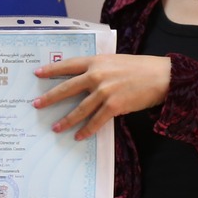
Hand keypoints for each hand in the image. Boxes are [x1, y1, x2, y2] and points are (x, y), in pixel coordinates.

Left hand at [34, 54, 171, 139]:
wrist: (161, 76)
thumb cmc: (140, 68)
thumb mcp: (116, 61)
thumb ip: (100, 68)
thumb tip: (85, 79)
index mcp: (97, 61)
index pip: (68, 65)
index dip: (51, 69)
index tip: (37, 73)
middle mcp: (97, 75)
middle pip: (67, 88)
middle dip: (50, 97)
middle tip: (36, 104)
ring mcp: (105, 91)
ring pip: (79, 109)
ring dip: (66, 120)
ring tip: (55, 127)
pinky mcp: (114, 106)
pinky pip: (96, 121)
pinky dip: (87, 130)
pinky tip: (79, 136)